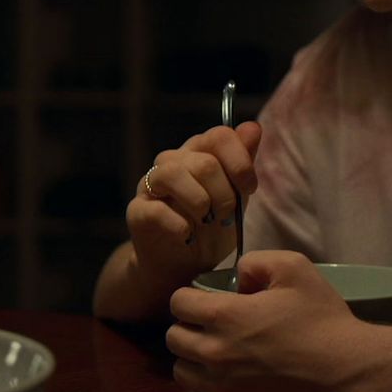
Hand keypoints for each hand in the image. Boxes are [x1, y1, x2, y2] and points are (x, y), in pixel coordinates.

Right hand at [127, 123, 260, 285]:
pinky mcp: (137, 211)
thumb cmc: (212, 226)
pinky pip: (156, 209)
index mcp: (198, 152)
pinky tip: (188, 235)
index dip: (240, 162)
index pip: (219, 135)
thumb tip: (253, 127)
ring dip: (199, 202)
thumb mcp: (236, 195)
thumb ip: (243, 161)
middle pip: (204, 162)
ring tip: (206, 221)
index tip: (249, 188)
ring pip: (173, 174)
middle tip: (226, 215)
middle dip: (224, 194)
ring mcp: (151, 184)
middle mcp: (172, 161)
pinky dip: (178, 225)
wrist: (184, 265)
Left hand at [166, 250, 372, 391]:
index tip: (208, 297)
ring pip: (181, 369)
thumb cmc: (321, 319)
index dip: (191, 295)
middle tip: (211, 321)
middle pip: (174, 337)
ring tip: (216, 347)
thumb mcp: (294, 268)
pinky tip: (229, 370)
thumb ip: (256, 262)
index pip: (178, 303)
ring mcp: (222, 384)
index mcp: (224, 316)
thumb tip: (238, 279)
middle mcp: (214, 352)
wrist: (345, 371)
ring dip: (192, 355)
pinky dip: (206, 379)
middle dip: (188, 324)